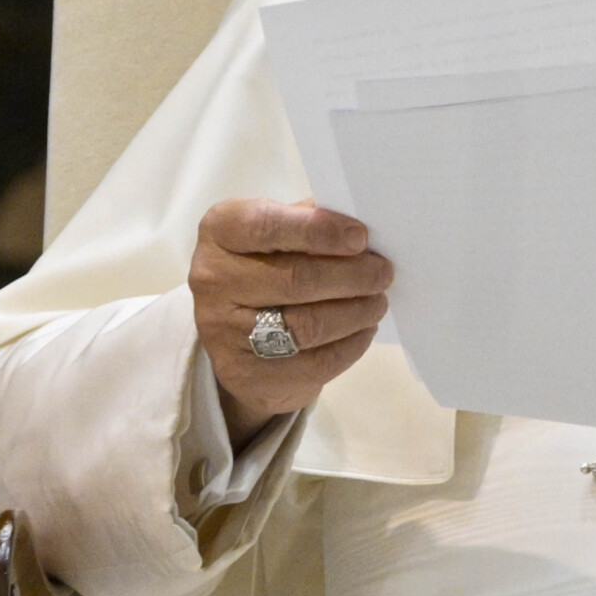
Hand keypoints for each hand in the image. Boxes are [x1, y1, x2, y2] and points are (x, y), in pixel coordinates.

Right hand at [190, 199, 391, 443]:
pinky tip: (364, 329)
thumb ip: (311, 222)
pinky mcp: (244, 373)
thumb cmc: (269, 268)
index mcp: (220, 232)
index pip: (265, 225)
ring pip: (306, 325)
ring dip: (355, 313)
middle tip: (383, 273)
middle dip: (351, 276)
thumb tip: (361, 226)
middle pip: (294, 279)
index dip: (318, 230)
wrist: (239, 336)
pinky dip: (350, 345)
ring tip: (377, 302)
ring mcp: (222, 332)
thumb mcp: (279, 234)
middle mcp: (212, 279)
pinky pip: (312, 363)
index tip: (360, 237)